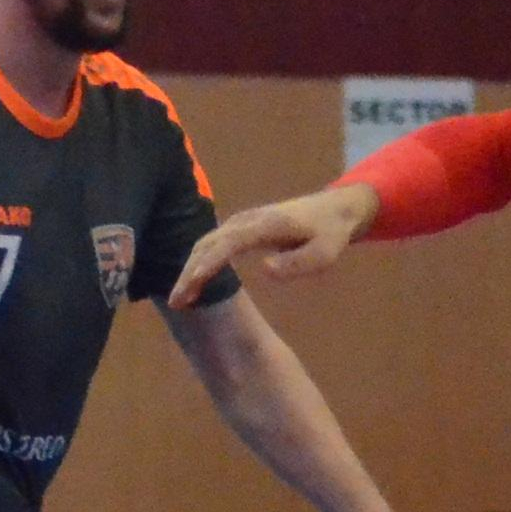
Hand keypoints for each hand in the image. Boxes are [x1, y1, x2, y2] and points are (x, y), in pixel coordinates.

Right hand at [165, 181, 374, 297]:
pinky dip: (198, 262)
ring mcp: (240, 222)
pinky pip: (212, 243)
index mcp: (266, 225)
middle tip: (177, 302)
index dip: (211, 261)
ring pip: (206, 243)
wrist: (333, 209)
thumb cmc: (329, 234)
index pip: (230, 242)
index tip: (194, 281)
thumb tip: (264, 269)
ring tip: (180, 299)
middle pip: (209, 243)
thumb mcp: (324, 253)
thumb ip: (297, 262)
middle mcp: (247, 220)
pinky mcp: (238, 228)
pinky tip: (192, 282)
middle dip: (190, 271)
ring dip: (190, 269)